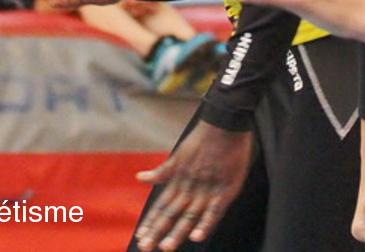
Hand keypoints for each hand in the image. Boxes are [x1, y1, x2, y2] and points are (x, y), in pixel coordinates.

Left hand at [134, 121, 251, 250]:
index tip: (140, 236)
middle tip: (145, 247)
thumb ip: (162, 171)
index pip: (161, 205)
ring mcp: (206, 190)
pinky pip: (213, 211)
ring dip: (177, 232)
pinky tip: (197, 237)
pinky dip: (205, 224)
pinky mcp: (224, 190)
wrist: (224, 124)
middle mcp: (189, 187)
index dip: (151, 221)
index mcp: (178, 180)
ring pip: (189, 215)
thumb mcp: (178, 155)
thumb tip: (140, 178)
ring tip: (166, 247)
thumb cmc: (202, 139)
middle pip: (171, 214)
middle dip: (158, 232)